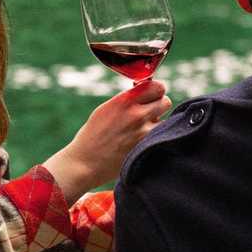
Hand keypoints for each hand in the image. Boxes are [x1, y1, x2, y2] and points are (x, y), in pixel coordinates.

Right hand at [43, 80, 170, 202]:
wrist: (86, 163)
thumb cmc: (93, 135)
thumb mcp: (106, 109)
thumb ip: (128, 100)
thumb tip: (147, 93)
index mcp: (125, 101)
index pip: (157, 87)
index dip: (156, 91)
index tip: (152, 95)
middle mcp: (137, 114)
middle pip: (165, 102)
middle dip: (159, 106)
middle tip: (149, 112)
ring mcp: (144, 133)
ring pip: (165, 121)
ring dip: (157, 124)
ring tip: (141, 130)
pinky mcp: (147, 148)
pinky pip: (160, 137)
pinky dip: (155, 138)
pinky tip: (140, 142)